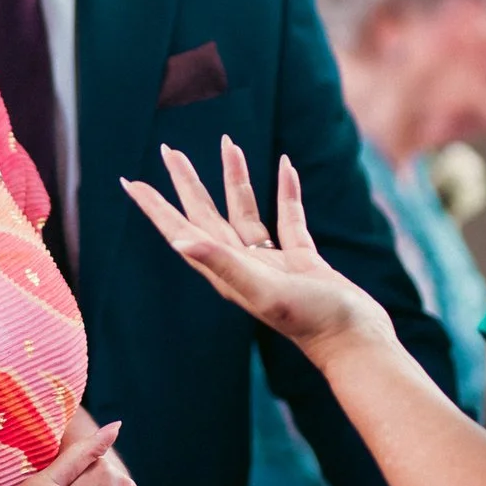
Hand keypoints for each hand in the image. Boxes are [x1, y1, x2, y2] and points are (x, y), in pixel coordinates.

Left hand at [122, 137, 392, 364]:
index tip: (129, 182)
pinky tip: (286, 167)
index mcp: (224, 273)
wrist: (356, 341)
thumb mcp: (263, 289)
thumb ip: (222, 263)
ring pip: (246, 212)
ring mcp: (272, 263)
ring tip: (229, 144)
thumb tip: (179, 240)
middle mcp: (242, 267)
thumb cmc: (310, 321)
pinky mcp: (301, 261)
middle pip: (206, 216)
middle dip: (188, 183)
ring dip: (237, 180)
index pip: (181, 231)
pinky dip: (286, 192)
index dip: (155, 208)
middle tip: (170, 151)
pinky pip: (288, 217)